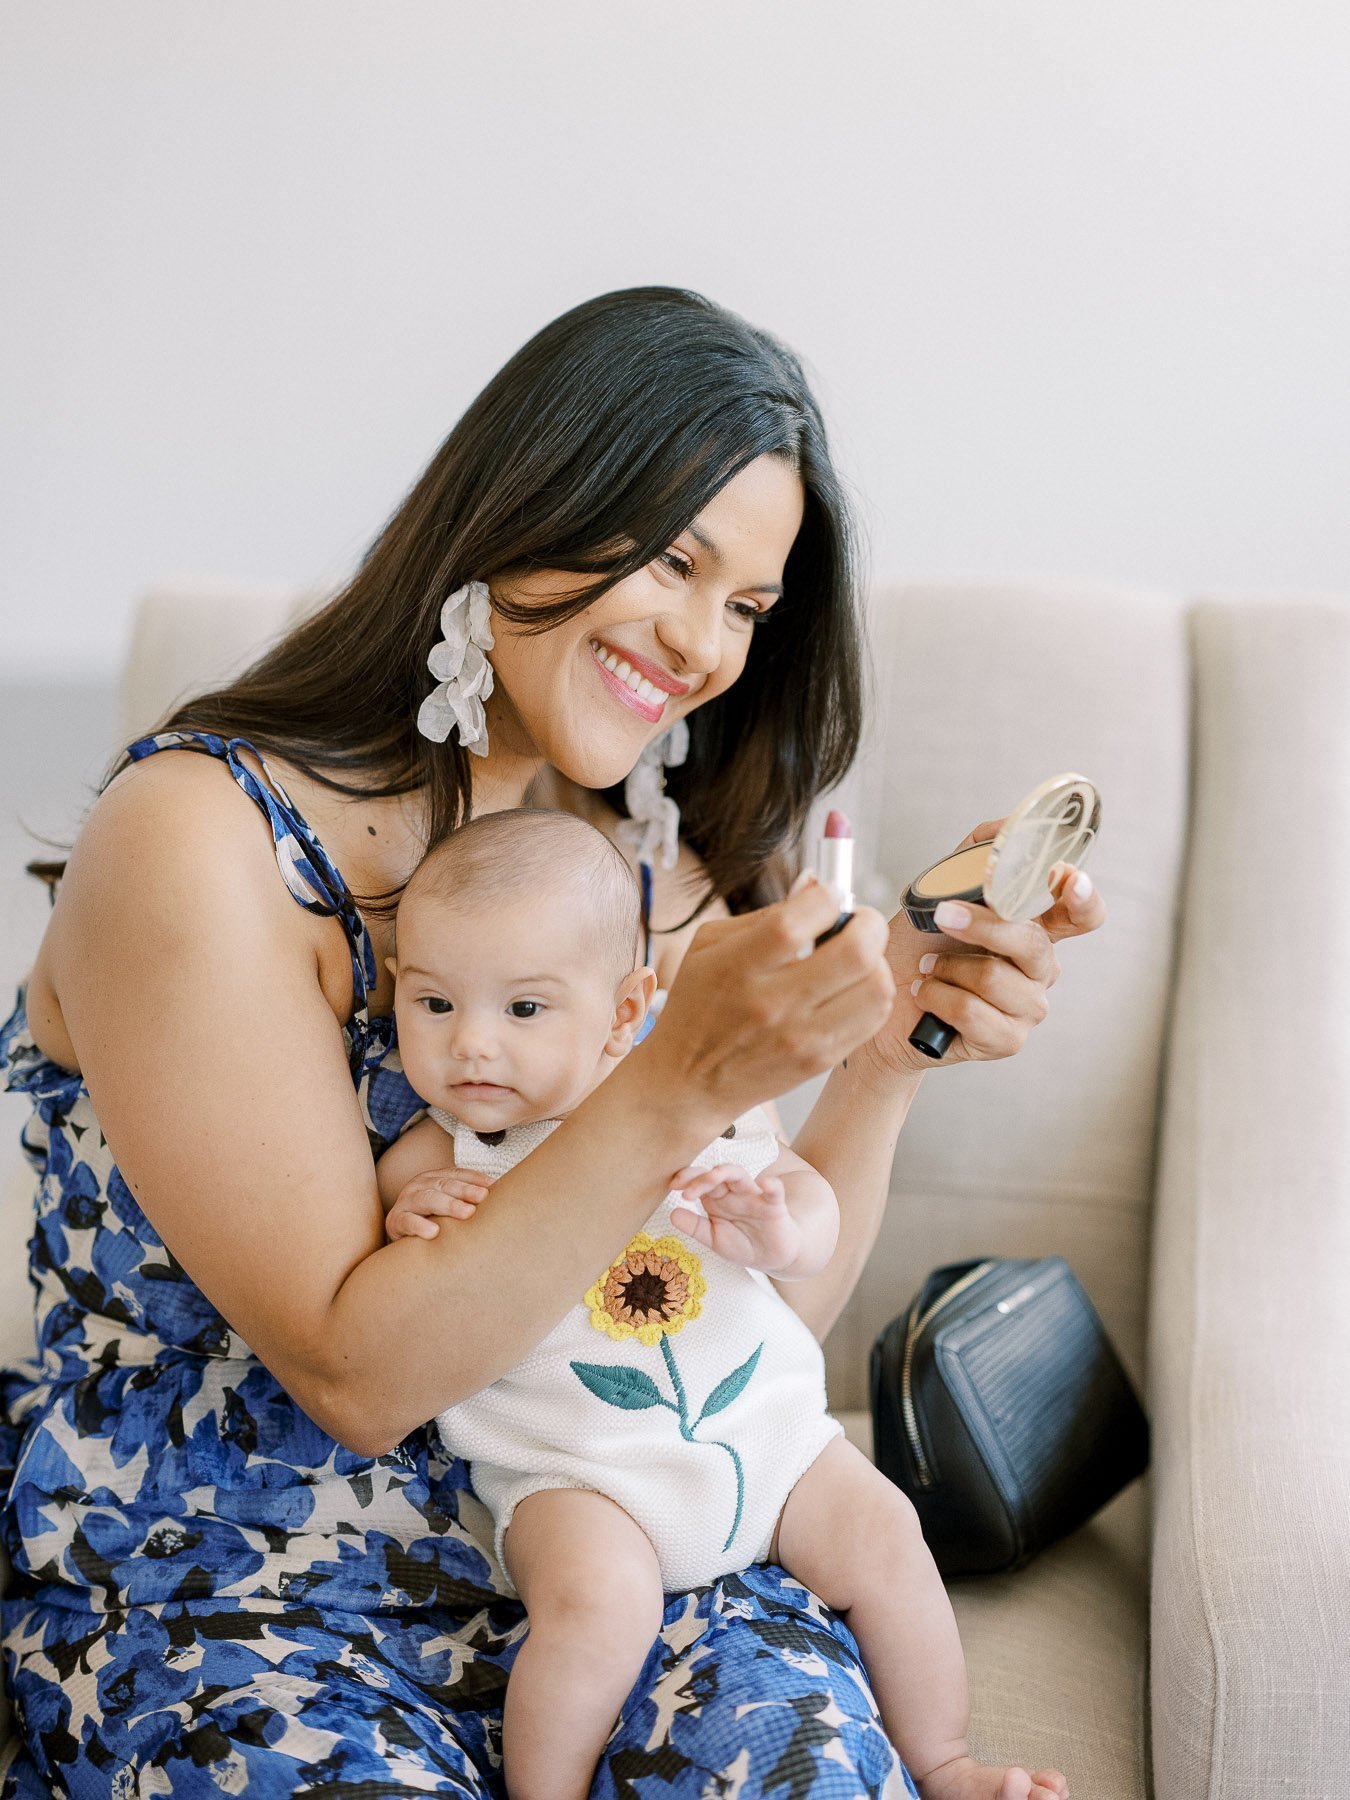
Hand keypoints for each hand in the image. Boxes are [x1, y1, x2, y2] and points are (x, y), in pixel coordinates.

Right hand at [385, 1169, 494, 1240]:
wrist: (399, 1240)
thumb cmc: (429, 1220)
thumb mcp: (446, 1207)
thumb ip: (465, 1200)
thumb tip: (500, 1197)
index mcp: (432, 1178)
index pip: (455, 1174)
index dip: (474, 1178)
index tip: (493, 1185)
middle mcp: (418, 1185)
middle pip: (444, 1184)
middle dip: (465, 1190)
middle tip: (482, 1198)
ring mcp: (405, 1202)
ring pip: (427, 1199)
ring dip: (448, 1205)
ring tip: (466, 1213)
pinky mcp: (395, 1221)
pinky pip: (407, 1221)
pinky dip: (420, 1226)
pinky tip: (434, 1232)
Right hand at [642, 876, 895, 1123]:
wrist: (689, 1080)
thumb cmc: (699, 1006)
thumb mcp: (709, 946)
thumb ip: (764, 915)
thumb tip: (815, 885)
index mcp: (738, 966)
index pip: (797, 921)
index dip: (826, 897)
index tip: (827, 895)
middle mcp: (771, 1003)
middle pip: (854, 952)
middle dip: (868, 923)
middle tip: (859, 921)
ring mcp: (801, 1036)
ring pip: (875, 987)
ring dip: (876, 960)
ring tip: (859, 954)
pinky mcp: (821, 1059)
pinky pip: (874, 1016)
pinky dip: (872, 991)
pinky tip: (854, 985)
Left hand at [669, 1163, 804, 1274]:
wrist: (772, 1258)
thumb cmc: (742, 1243)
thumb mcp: (714, 1238)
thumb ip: (694, 1227)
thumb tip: (672, 1214)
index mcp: (717, 1199)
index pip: (700, 1181)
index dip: (687, 1179)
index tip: (673, 1186)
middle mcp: (734, 1193)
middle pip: (716, 1175)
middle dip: (700, 1178)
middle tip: (686, 1189)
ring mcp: (754, 1197)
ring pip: (740, 1175)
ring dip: (726, 1172)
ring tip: (713, 1176)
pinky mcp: (774, 1207)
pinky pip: (775, 1192)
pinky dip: (772, 1186)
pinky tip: (766, 1184)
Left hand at [858, 817, 1108, 1081]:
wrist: (882, 1000)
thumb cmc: (917, 945)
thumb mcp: (940, 890)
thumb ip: (978, 854)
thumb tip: (1010, 822)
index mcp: (1034, 927)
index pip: (1082, 912)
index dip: (1082, 896)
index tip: (1067, 878)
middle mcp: (1039, 967)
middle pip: (1033, 942)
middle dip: (981, 925)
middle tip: (942, 916)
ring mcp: (1027, 1005)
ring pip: (995, 977)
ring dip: (947, 967)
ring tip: (927, 966)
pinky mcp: (1007, 1039)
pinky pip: (975, 1012)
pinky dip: (938, 996)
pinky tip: (926, 992)